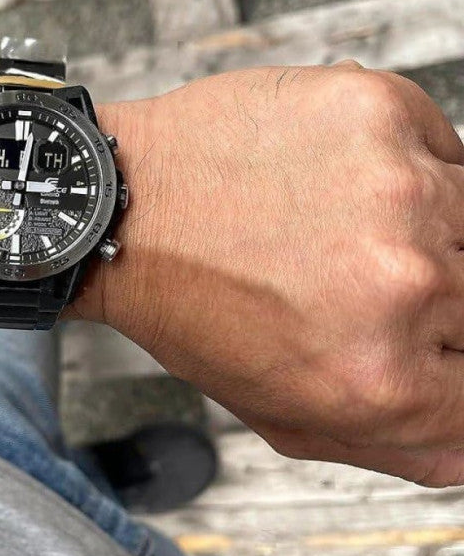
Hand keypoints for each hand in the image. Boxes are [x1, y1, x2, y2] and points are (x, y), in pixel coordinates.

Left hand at [90, 64, 463, 486]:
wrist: (124, 209)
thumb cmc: (186, 305)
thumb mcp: (280, 413)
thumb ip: (395, 443)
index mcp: (381, 378)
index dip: (456, 368)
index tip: (435, 347)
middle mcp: (406, 286)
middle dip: (441, 301)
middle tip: (368, 280)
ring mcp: (400, 190)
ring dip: (432, 230)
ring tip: (354, 228)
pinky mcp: (378, 112)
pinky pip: (442, 146)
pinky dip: (411, 167)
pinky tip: (345, 182)